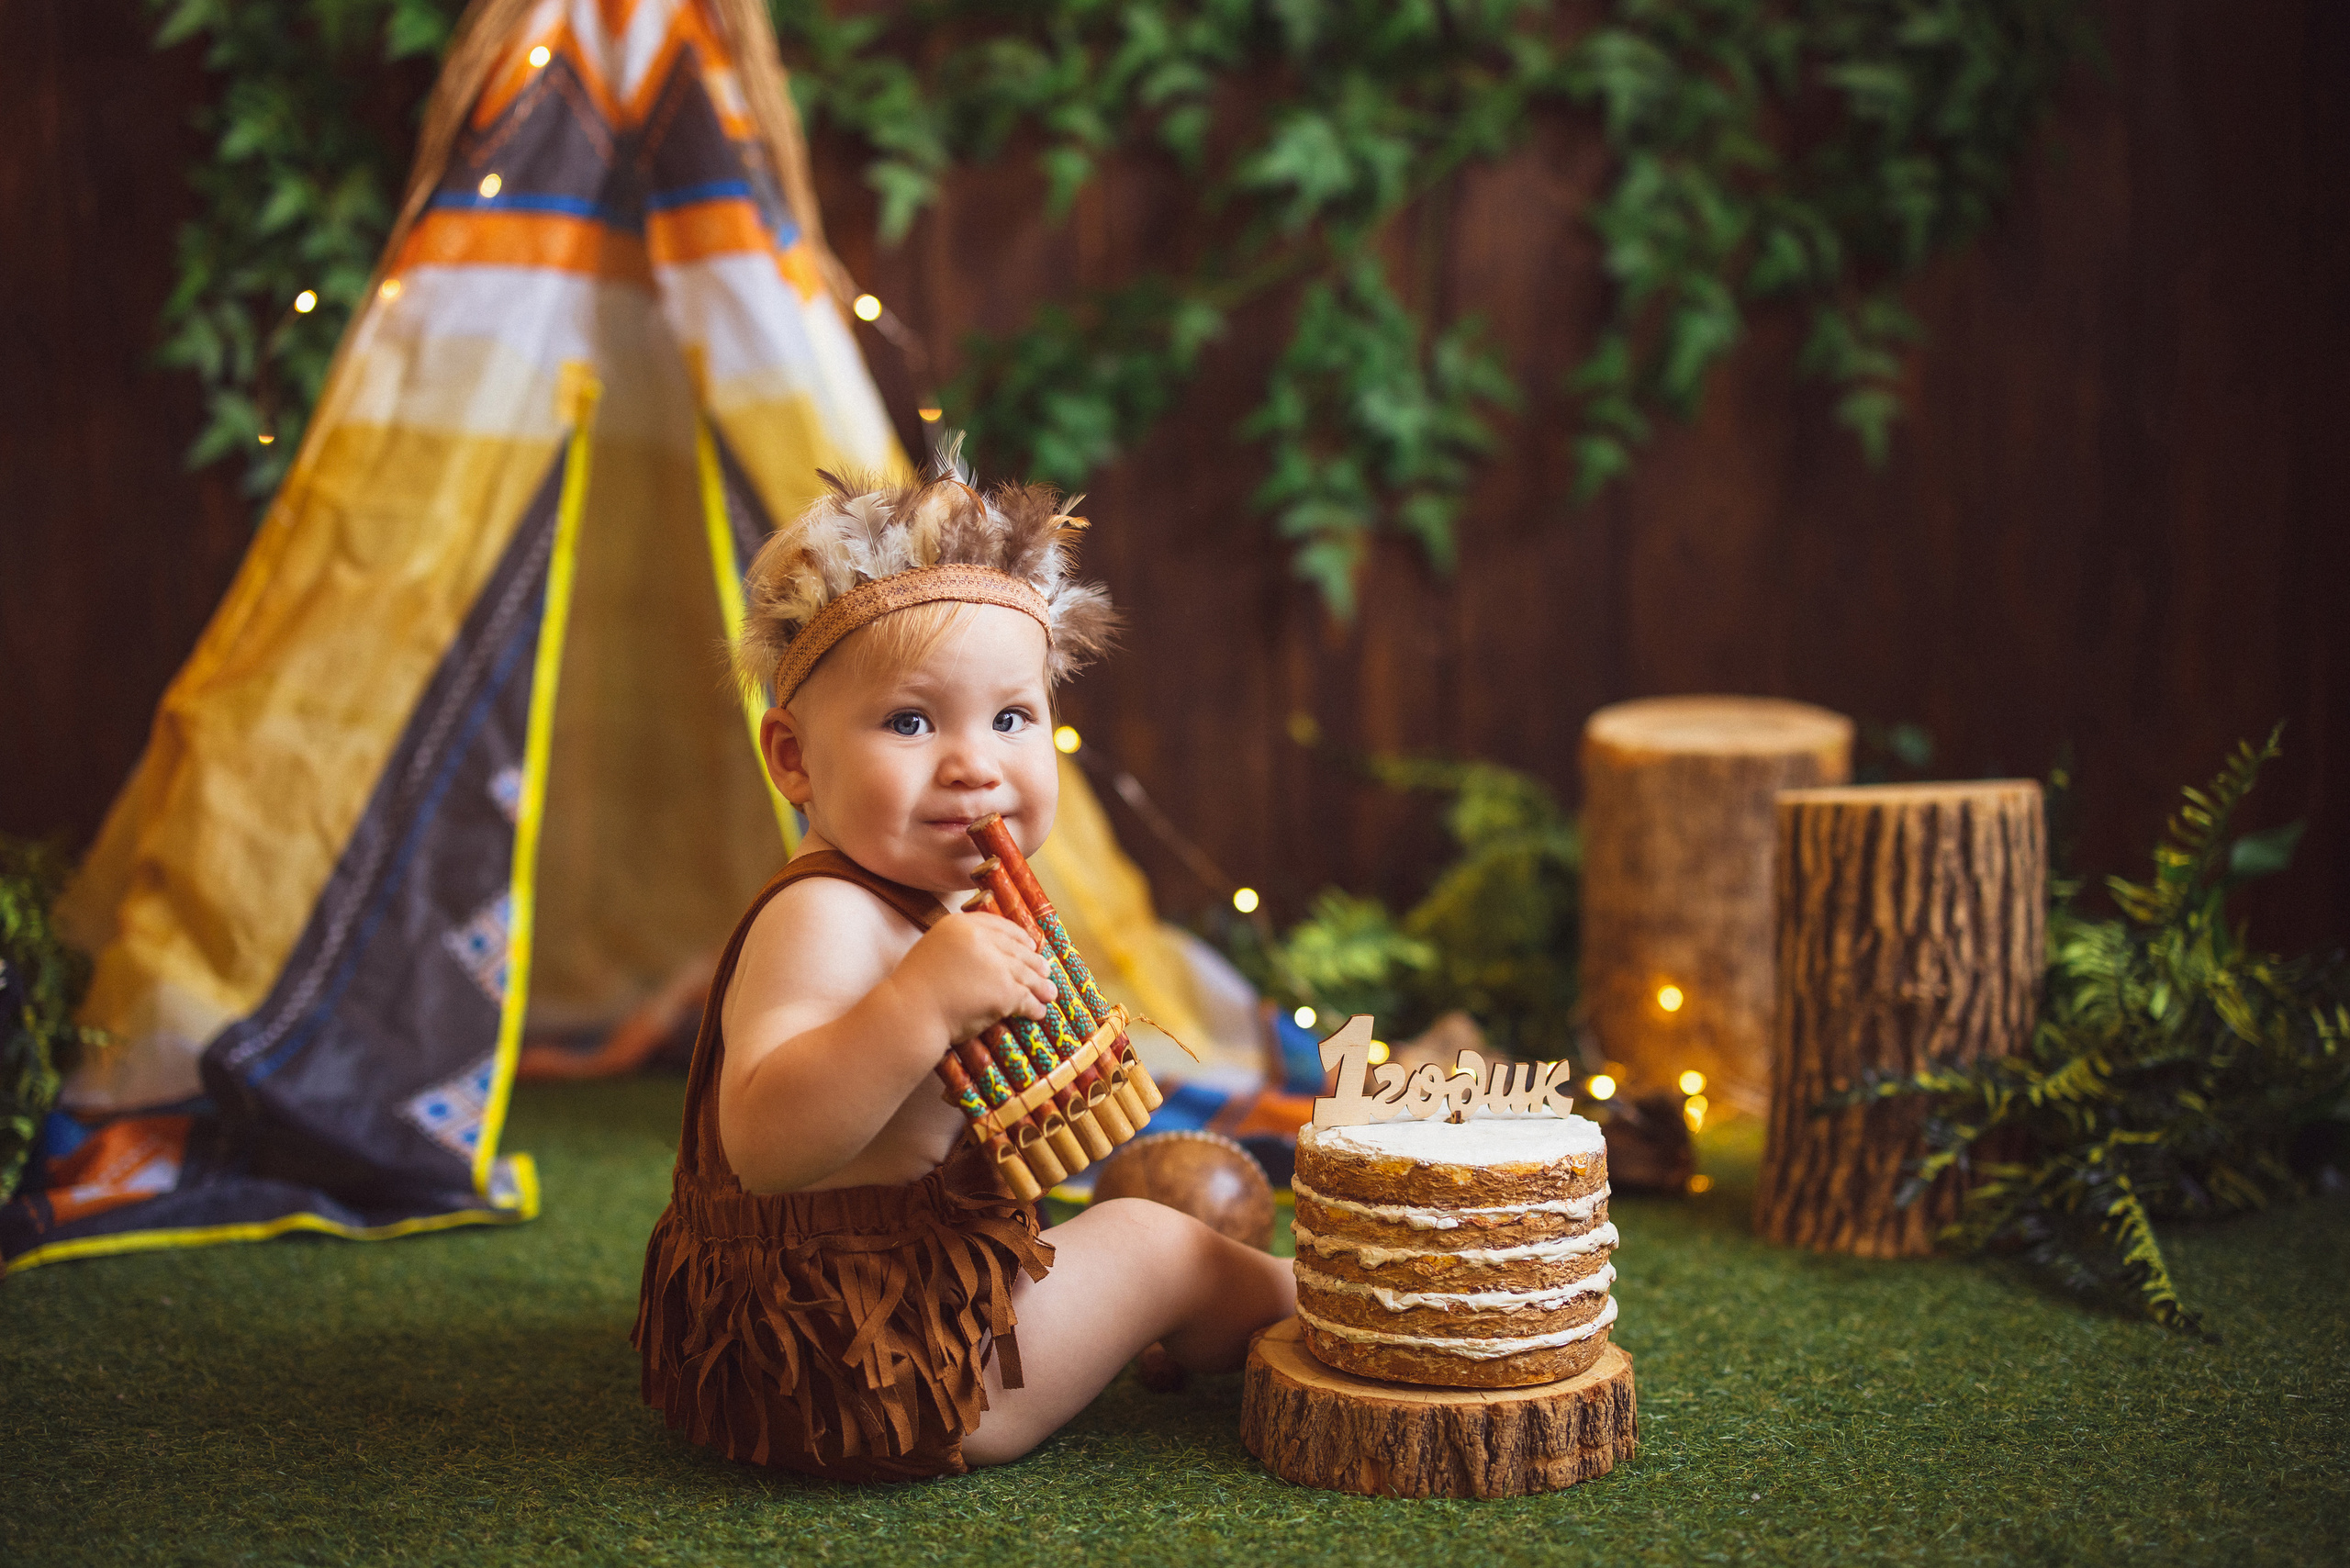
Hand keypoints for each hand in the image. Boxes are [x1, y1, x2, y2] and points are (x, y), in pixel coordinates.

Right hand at [889, 912, 1056, 1044]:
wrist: (910, 1014)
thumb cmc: (915, 990)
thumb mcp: (933, 951)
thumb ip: (959, 947)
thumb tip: (987, 953)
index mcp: (959, 925)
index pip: (1000, 926)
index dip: (1019, 936)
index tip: (1030, 944)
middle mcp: (979, 939)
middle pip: (1017, 949)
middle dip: (1034, 962)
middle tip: (1045, 971)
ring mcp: (994, 964)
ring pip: (1026, 974)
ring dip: (1040, 986)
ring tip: (1049, 993)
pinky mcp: (1004, 990)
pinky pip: (1026, 998)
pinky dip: (1034, 1006)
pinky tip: (1038, 1012)